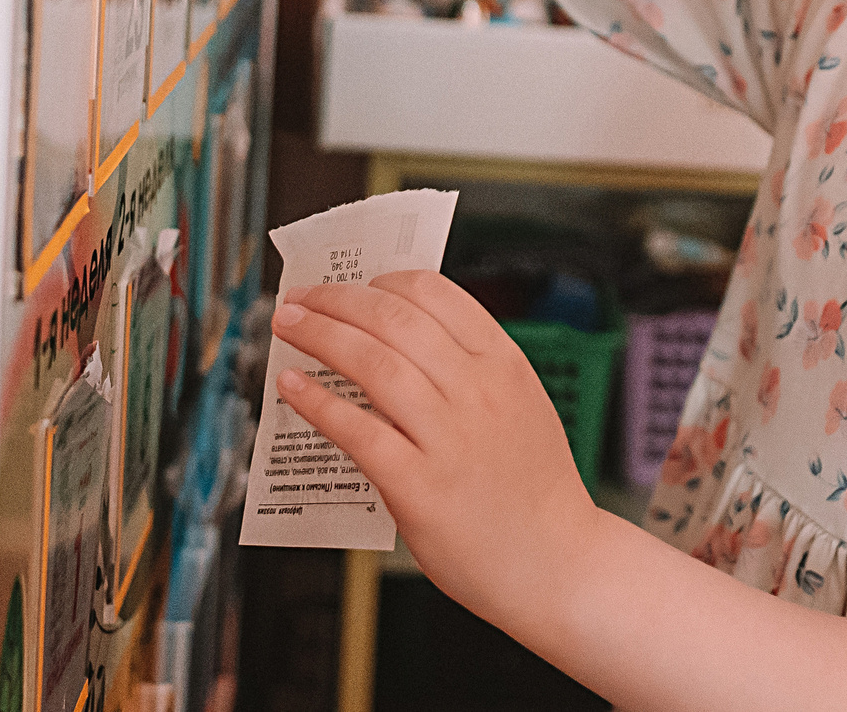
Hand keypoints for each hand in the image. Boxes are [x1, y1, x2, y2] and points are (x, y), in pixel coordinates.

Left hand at [270, 272, 602, 626]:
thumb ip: (471, 372)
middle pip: (392, 319)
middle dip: (336, 299)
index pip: (434, 293)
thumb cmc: (535, 492)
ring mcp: (448, 437)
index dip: (381, 281)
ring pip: (371, 362)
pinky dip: (318, 402)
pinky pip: (357, 430)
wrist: (556, 565)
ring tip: (289, 327)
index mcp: (504, 364)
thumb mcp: (522, 407)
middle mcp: (477, 391)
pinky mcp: (418, 485)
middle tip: (301, 297)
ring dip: (319, 335)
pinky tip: (293, 389)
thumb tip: (397, 343)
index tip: (352, 284)